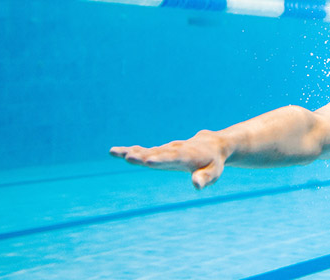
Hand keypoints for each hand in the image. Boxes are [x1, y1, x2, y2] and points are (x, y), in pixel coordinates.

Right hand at [110, 130, 227, 189]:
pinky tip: (118, 151)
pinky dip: (132, 150)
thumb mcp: (214, 172)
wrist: (213, 145)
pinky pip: (145, 150)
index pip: (173, 158)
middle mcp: (174, 151)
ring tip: (115, 152)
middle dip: (142, 156)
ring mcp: (167, 150)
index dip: (161, 160)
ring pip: (147, 150)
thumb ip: (205, 178)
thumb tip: (196, 185)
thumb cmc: (213, 162)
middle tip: (127, 157)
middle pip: (156, 153)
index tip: (149, 161)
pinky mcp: (162, 151)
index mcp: (187, 156)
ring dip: (132, 151)